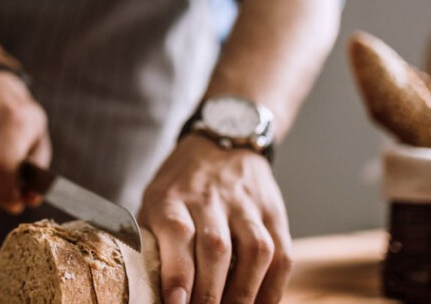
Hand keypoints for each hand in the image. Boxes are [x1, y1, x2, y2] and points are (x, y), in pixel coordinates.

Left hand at [140, 135, 291, 303]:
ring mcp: (245, 203)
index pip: (178, 233)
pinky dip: (273, 286)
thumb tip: (148, 288)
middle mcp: (210, 197)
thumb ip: (154, 242)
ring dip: (245, 292)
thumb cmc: (180, 186)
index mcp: (172, 196)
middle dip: (211, 293)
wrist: (223, 141)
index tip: (176, 303)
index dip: (178, 272)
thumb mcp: (154, 202)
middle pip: (216, 248)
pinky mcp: (274, 210)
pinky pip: (282, 253)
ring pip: (255, 250)